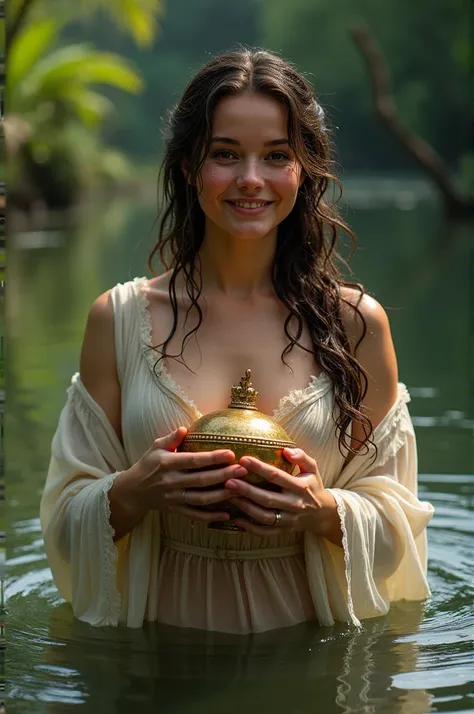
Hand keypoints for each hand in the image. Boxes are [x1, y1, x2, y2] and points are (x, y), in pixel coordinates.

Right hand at [122, 427, 246, 523]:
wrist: (133, 491)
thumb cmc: (148, 464)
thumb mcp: (155, 447)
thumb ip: (171, 439)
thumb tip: (184, 428)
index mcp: (166, 463)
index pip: (193, 460)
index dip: (212, 458)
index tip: (231, 453)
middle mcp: (170, 482)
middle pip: (200, 480)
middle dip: (223, 475)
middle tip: (243, 470)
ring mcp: (173, 498)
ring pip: (200, 499)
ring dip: (221, 495)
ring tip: (241, 489)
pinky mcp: (175, 510)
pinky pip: (195, 515)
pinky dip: (211, 516)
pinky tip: (227, 514)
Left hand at [223, 447, 340, 540]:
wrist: (323, 514)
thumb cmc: (312, 486)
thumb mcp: (312, 468)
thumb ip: (302, 457)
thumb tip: (286, 450)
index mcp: (300, 487)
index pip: (277, 476)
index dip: (259, 468)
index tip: (243, 459)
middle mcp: (294, 504)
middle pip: (267, 498)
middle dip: (247, 490)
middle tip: (229, 481)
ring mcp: (288, 520)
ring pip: (264, 516)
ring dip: (245, 507)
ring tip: (229, 496)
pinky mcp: (283, 530)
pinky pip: (265, 532)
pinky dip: (249, 528)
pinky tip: (235, 519)